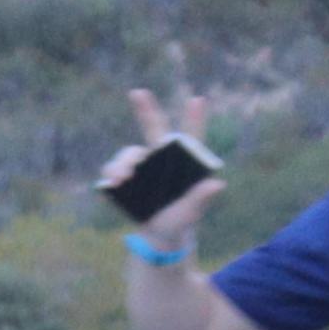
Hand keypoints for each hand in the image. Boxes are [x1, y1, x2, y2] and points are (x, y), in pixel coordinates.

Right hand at [109, 85, 222, 239]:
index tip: (198, 99)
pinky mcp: (125, 179)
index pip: (191, 137)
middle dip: (145, 109)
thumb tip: (218, 184)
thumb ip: (201, 198)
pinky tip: (111, 184)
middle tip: (137, 92)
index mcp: (184, 163)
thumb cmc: (181, 221)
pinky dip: (110, 174)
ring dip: (122, 162)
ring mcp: (142, 167)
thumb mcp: (191, 212)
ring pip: (129, 153)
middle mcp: (162, 158)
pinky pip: (113, 170)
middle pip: (153, 128)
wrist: (159, 237)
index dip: (194, 118)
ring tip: (121, 178)